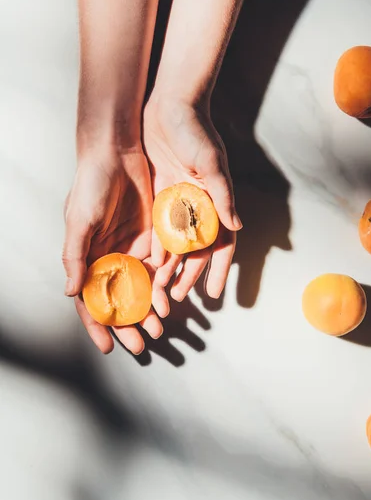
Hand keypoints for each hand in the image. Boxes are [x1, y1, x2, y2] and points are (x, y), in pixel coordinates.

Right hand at [62, 147, 168, 354]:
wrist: (118, 152)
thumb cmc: (91, 184)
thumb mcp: (79, 221)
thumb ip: (75, 257)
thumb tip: (71, 293)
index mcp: (87, 258)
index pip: (90, 300)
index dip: (97, 325)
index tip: (109, 347)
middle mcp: (108, 257)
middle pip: (118, 299)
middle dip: (128, 323)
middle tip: (141, 344)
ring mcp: (130, 249)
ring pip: (140, 288)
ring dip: (148, 309)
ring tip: (159, 327)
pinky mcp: (151, 238)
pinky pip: (158, 268)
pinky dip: (163, 285)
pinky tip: (170, 299)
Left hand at [143, 95, 241, 300]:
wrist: (169, 105)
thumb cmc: (196, 131)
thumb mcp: (211, 162)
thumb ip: (222, 195)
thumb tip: (237, 225)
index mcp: (216, 202)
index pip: (221, 244)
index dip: (217, 269)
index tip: (213, 294)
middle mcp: (199, 206)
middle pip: (195, 250)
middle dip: (188, 275)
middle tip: (176, 297)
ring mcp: (178, 203)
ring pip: (174, 243)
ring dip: (168, 266)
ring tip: (158, 287)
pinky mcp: (159, 195)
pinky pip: (157, 226)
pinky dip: (153, 245)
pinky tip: (144, 262)